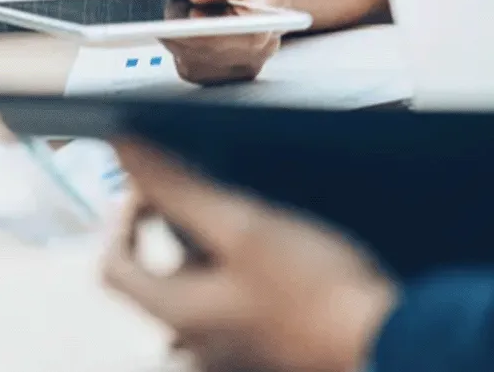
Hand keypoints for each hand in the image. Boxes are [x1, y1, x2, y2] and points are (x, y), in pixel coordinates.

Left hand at [106, 139, 396, 371]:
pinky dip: (238, 263)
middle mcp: (194, 339)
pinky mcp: (262, 340)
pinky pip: (230, 296)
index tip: (157, 180)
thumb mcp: (240, 224)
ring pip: (197, 281)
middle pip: (156, 272)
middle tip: (211, 184)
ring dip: (211, 240)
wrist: (379, 336)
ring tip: (249, 208)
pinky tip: (277, 242)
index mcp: (177, 313)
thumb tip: (122, 148)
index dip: (124, 214)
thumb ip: (177, 188)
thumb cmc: (311, 285)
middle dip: (175, 222)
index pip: (113, 265)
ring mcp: (229, 346)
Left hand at [161, 0, 290, 83]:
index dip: (220, 33)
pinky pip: (197, 72)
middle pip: (230, 54)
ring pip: (210, 66)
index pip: (254, 32)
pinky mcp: (231, 71)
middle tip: (177, 5)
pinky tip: (183, 28)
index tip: (191, 17)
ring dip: (183, 42)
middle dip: (192, 35)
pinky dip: (181, 52)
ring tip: (184, 9)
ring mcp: (255, 55)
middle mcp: (271, 29)